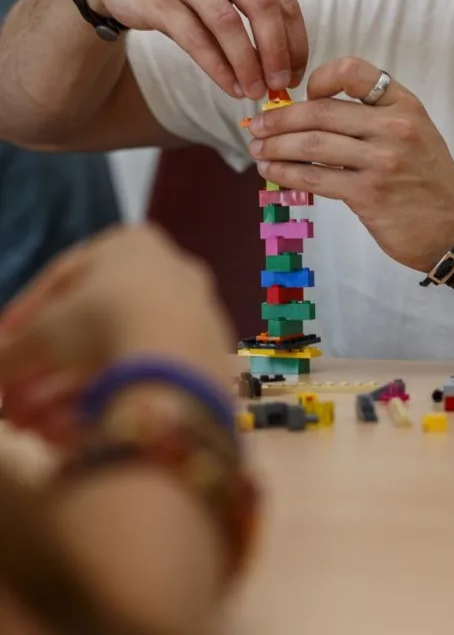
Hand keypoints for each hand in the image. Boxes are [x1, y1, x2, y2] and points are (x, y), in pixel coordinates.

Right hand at [0, 225, 234, 447]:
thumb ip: (10, 352)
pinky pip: (145, 381)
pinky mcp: (207, 362)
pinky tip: (69, 435)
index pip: (63, 277)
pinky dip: (104, 404)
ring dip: (64, 394)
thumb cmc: (100, 324)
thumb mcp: (39, 335)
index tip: (0, 350)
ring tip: (30, 427)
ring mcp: (195, 317)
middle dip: (43, 368)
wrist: (176, 367)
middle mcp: (172, 272)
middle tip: (11, 402)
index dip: (23, 318)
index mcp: (133, 243)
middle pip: (91, 324)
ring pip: (116, 358)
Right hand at [78, 0, 308, 99]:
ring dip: (247, 63)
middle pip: (262, 5)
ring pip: (227, 23)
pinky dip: (217, 67)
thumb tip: (284, 61)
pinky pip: (194, 38)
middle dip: (277, 50)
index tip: (298, 73)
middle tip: (282, 83)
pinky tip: (230, 86)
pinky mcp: (157, 0)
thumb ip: (251, 7)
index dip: (296, 40)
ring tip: (256, 91)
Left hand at [247, 57, 453, 272]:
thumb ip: (371, 116)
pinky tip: (271, 172)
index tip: (304, 95)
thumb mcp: (413, 131)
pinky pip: (314, 177)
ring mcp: (381, 161)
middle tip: (257, 125)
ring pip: (311, 144)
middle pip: (321, 110)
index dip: (320, 78)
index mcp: (404, 103)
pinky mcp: (368, 194)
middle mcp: (394, 126)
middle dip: (280, 118)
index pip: (353, 71)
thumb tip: (309, 112)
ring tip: (257, 150)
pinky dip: (285, 173)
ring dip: (275, 146)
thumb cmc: (426, 178)